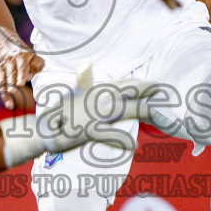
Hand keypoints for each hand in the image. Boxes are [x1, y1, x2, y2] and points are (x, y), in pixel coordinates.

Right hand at [0, 45, 44, 110]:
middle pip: (10, 73)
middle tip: (12, 91)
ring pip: (3, 81)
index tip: (20, 84)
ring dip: (5, 93)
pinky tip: (8, 104)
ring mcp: (2, 67)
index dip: (21, 75)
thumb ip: (37, 65)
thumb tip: (29, 76)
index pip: (21, 67)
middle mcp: (9, 61)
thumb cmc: (28, 58)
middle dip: (11, 83)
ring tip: (10, 104)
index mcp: (21, 56)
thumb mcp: (35, 58)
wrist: (12, 50)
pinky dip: (3, 95)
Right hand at [36, 79, 163, 152]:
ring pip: (123, 110)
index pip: (122, 84)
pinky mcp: (87, 130)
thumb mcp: (75, 95)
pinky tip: (133, 145)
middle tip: (168, 90)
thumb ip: (85, 82)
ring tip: (159, 113)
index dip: (141, 83)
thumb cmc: (60, 114)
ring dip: (141, 110)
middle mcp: (97, 99)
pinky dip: (119, 139)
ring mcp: (92, 114)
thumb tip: (87, 64)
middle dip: (148, 90)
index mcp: (96, 91)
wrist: (42, 130)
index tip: (158, 84)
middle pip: (127, 92)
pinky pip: (106, 134)